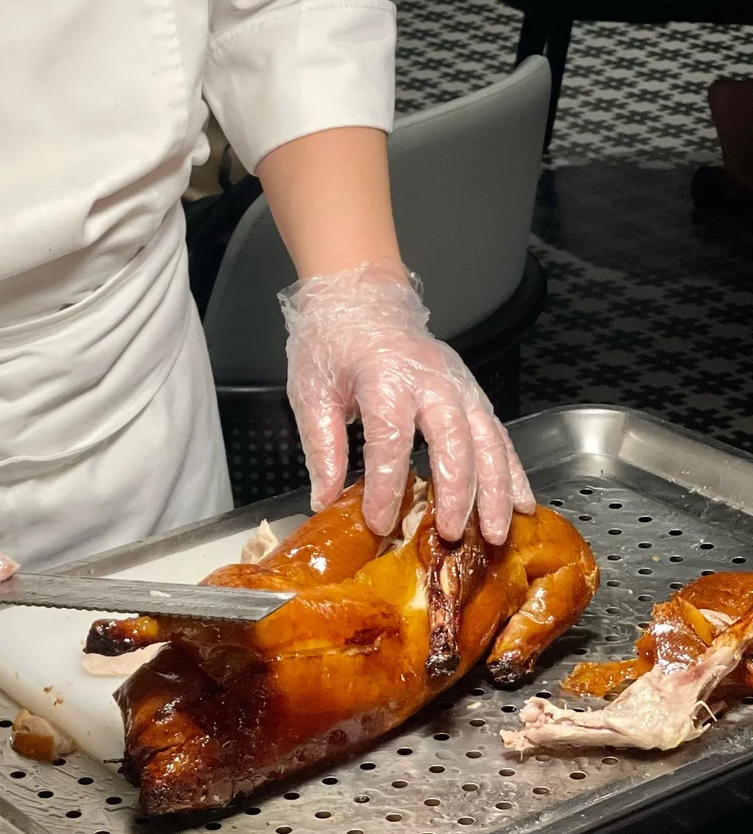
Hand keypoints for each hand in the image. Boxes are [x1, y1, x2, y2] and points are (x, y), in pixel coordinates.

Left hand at [281, 261, 532, 543]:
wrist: (360, 298)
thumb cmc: (333, 342)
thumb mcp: (311, 391)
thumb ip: (322, 447)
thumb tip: (325, 500)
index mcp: (384, 376)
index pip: (390, 439)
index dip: (386, 486)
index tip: (379, 522)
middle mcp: (430, 379)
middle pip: (453, 439)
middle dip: (458, 491)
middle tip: (452, 534)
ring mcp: (458, 384)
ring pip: (488, 438)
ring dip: (496, 488)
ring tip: (498, 532)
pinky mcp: (472, 391)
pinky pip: (499, 433)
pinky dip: (513, 470)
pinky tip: (522, 502)